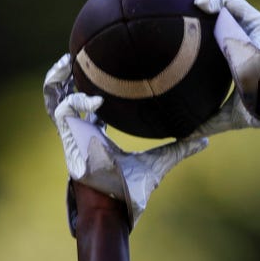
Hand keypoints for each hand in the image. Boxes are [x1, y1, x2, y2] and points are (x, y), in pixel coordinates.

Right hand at [44, 53, 206, 232]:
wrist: (114, 206)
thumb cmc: (130, 190)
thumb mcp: (158, 164)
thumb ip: (178, 150)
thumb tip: (206, 141)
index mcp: (97, 132)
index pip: (88, 105)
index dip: (90, 87)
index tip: (102, 68)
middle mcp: (82, 129)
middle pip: (66, 94)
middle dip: (67, 75)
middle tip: (78, 54)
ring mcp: (72, 132)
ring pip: (54, 97)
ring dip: (57, 78)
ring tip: (69, 59)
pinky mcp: (68, 137)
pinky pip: (64, 110)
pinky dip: (78, 100)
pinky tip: (96, 101)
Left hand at [178, 0, 259, 129]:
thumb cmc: (257, 109)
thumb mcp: (224, 115)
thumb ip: (205, 121)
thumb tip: (183, 137)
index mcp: (238, 46)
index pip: (220, 20)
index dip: (205, 9)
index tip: (184, 5)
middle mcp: (246, 31)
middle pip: (222, 0)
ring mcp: (253, 24)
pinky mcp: (258, 22)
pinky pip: (233, 4)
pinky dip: (215, 2)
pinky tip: (199, 2)